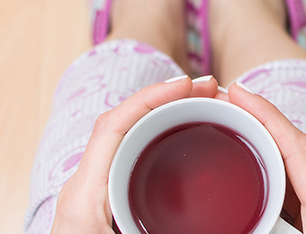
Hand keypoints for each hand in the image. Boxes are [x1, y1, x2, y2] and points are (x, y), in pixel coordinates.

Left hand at [50, 75, 220, 233]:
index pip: (113, 126)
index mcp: (85, 195)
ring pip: (124, 137)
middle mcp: (84, 186)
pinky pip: (126, 155)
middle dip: (163, 97)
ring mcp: (91, 192)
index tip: (189, 85)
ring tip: (200, 105)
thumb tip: (221, 224)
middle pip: (120, 123)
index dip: (151, 97)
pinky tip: (180, 139)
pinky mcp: (101, 201)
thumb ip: (155, 226)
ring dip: (160, 115)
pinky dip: (155, 138)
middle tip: (208, 89)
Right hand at [228, 83, 305, 233]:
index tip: (238, 92)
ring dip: (268, 142)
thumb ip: (259, 229)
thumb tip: (217, 225)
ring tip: (233, 126)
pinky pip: (305, 182)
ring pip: (302, 163)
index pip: (298, 149)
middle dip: (262, 121)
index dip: (266, 115)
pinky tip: (255, 164)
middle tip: (225, 104)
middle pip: (300, 148)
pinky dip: (278, 167)